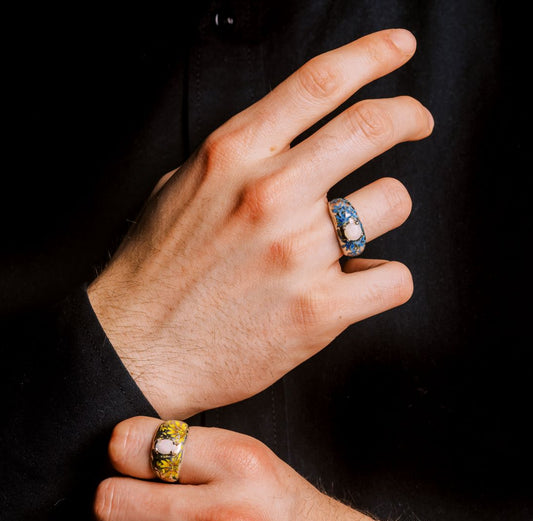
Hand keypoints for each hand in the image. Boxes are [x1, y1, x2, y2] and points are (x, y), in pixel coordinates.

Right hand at [88, 29, 432, 418]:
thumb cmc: (154, 276)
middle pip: (371, 125)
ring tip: (358, 231)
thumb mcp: (178, 190)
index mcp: (234, 157)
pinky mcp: (318, 310)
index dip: (372, 55)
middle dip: (408, 115)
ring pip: (392, 202)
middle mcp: (271, 195)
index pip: (319, 83)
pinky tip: (362, 282)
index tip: (398, 51)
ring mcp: (298, 253)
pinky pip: (394, 279)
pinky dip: (385, 280)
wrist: (138, 351)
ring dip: (385, 211)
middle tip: (416, 121)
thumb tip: (278, 145)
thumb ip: (233, 161)